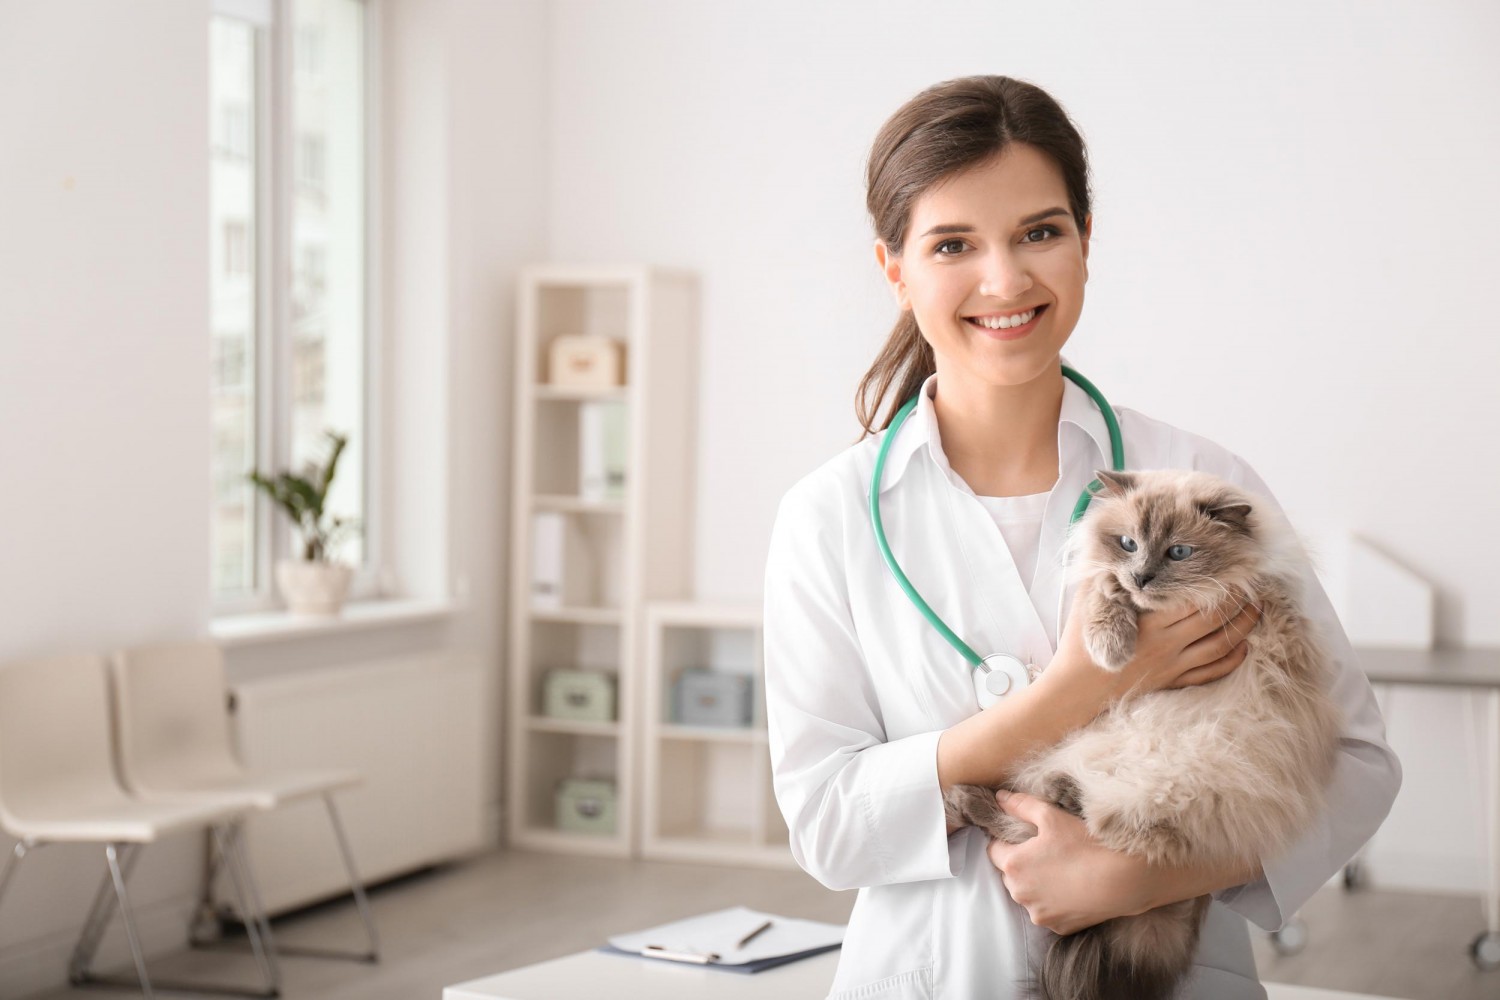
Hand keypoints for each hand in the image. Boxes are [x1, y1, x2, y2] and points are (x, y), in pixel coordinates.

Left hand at [985, 789, 1149, 934]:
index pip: (994, 850)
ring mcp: (1039, 913)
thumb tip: (1000, 797)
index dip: (1007, 841)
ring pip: (1028, 895)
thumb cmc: (1085, 844)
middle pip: (1010, 874)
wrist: (1123, 880)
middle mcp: (1020, 893)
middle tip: (1047, 851)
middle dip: (1022, 863)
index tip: (1025, 837)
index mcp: (1013, 865)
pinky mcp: (1058, 927)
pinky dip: (1055, 901)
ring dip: (1037, 884)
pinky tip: (1072, 888)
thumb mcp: (1051, 816)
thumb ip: (1021, 805)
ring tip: (1061, 870)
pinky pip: (1048, 911)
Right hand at [1054, 577, 1261, 700]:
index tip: (1231, 568)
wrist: (1074, 690)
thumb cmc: (1078, 643)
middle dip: (1238, 601)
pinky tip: (1243, 646)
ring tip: (1255, 610)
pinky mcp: (1172, 682)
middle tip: (1250, 585)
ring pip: (1221, 646)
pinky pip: (1212, 673)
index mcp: (1149, 622)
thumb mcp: (1087, 602)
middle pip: (1214, 620)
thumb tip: (1122, 551)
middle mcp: (1167, 644)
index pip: (1195, 599)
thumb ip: (1106, 576)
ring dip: (1243, 627)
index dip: (1218, 584)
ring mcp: (1173, 666)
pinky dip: (1232, 659)